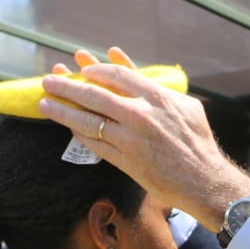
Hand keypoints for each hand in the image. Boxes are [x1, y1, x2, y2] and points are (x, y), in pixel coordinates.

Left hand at [38, 47, 249, 226]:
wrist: (205, 181)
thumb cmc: (198, 144)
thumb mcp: (187, 107)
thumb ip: (158, 88)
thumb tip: (128, 67)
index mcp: (158, 98)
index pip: (117, 75)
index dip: (96, 70)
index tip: (83, 69)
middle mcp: (141, 116)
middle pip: (94, 95)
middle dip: (67, 86)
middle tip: (49, 81)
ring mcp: (131, 139)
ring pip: (88, 120)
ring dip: (62, 110)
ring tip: (44, 103)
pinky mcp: (125, 161)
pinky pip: (94, 144)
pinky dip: (79, 133)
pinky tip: (68, 127)